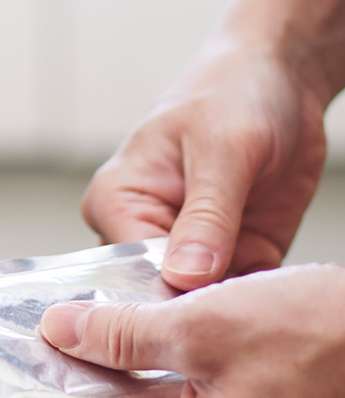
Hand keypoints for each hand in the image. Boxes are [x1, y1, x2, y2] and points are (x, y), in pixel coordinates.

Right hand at [81, 36, 326, 289]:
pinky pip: (239, 297)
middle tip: (232, 316)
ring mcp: (188, 250)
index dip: (165, 293)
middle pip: (158, 294)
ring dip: (231, 306)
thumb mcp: (223, 150)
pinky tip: (273, 296)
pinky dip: (258, 300)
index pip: (127, 269)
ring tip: (256, 305)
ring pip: (200, 304)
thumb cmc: (232, 94)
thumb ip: (206, 217)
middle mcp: (143, 232)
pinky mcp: (232, 258)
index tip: (202, 309)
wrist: (281, 80)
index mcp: (117, 202)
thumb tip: (185, 276)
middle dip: (196, 308)